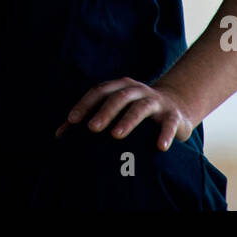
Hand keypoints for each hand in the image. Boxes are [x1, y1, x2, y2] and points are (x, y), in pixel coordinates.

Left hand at [54, 77, 194, 150]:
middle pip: (119, 97)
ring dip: (128, 120)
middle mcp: (137, 91)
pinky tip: (159, 147)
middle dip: (104, 112)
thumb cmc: (134, 111)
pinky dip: (165, 134)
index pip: (99, 91)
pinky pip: (169, 123)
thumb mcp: (115, 110)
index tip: (72, 120)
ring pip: (141, 107)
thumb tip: (59, 135)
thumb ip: (90, 119)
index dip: (85, 104)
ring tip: (116, 135)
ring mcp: (156, 101)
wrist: (176, 107)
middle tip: (91, 128)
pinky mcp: (173, 115)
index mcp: (120, 88)